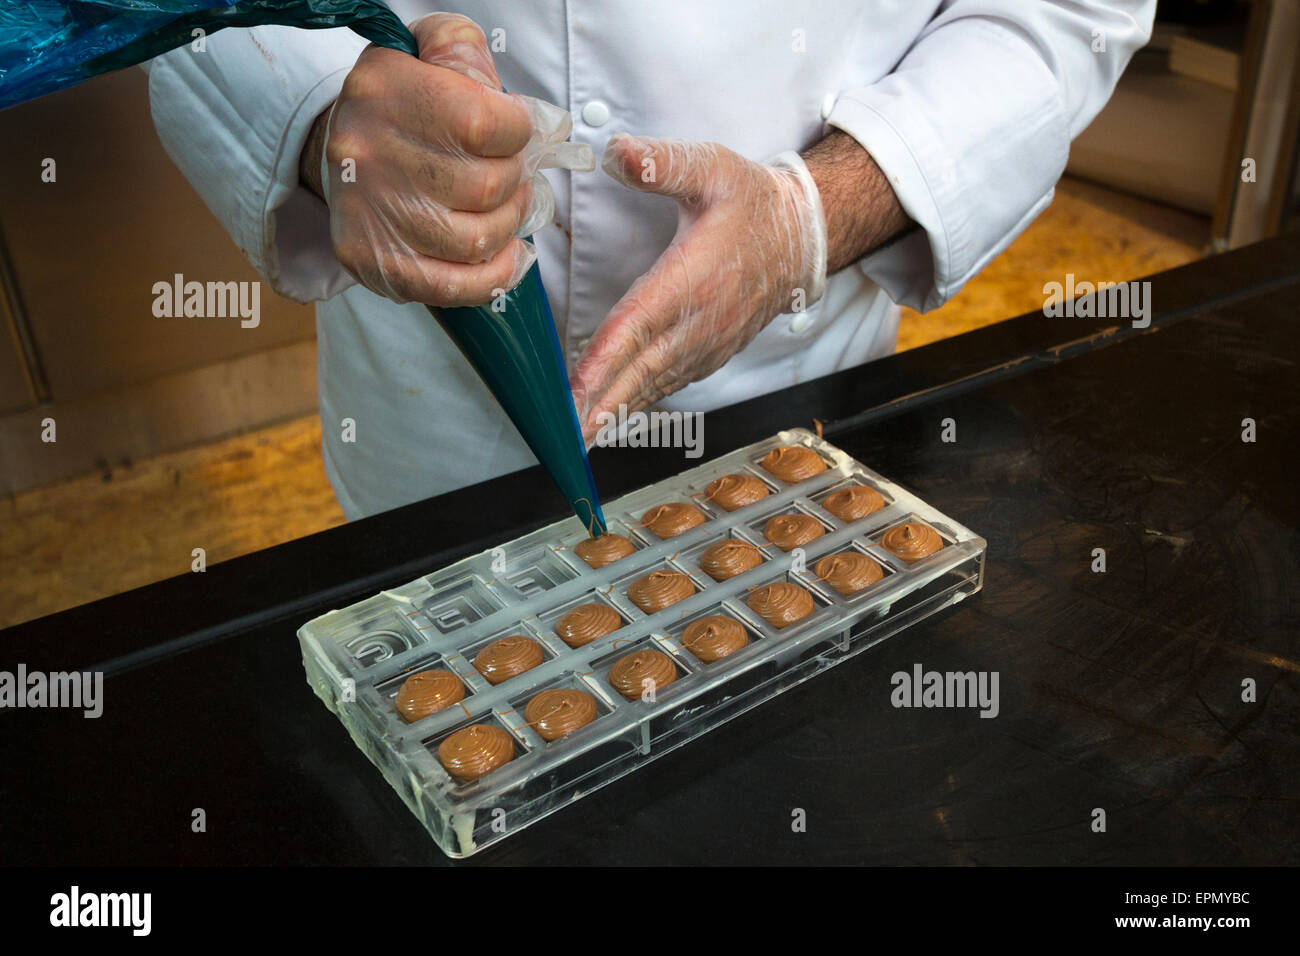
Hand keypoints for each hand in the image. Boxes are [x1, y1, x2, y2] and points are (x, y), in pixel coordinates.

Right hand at [302, 13, 592, 305]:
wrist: (338, 144)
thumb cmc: (403, 102)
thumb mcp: (429, 51)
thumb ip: (470, 55)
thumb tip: (524, 112)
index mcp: (386, 91)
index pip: (487, 124)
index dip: (520, 133)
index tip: (518, 133)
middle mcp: (370, 154)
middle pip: (488, 187)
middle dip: (518, 182)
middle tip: (515, 175)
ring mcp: (369, 213)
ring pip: (477, 240)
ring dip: (509, 225)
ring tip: (506, 208)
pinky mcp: (371, 260)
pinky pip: (452, 286)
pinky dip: (492, 276)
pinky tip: (507, 255)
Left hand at [569, 134, 827, 441]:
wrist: (803, 239)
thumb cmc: (752, 203)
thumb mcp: (713, 167)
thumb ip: (664, 162)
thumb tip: (617, 151)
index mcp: (692, 278)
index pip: (638, 325)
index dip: (604, 359)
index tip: (576, 388)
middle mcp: (700, 321)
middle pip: (640, 369)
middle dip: (601, 403)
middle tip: (567, 433)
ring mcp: (707, 343)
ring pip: (654, 384)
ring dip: (616, 410)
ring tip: (580, 436)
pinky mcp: (711, 353)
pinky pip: (670, 383)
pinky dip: (640, 402)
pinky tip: (614, 415)